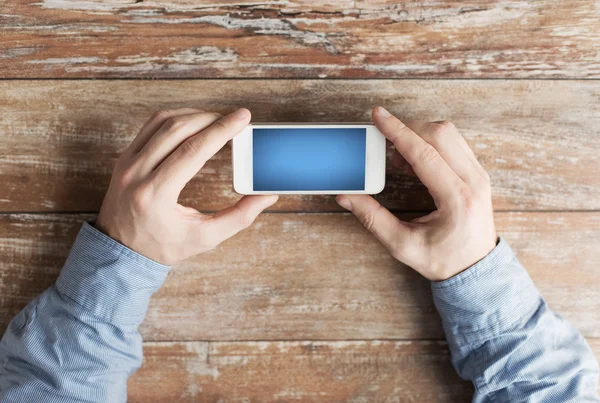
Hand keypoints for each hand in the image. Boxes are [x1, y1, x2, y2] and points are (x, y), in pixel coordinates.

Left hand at [96, 108, 277, 264]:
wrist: (120, 251)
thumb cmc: (162, 246)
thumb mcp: (204, 238)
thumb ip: (239, 217)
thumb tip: (267, 196)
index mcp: (155, 195)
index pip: (193, 150)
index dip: (221, 130)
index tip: (242, 117)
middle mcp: (137, 174)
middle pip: (178, 129)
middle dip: (211, 118)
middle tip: (235, 120)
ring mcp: (127, 163)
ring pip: (163, 121)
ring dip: (194, 115)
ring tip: (217, 120)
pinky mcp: (125, 157)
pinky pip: (151, 126)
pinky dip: (176, 118)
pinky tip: (194, 123)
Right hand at [336, 107, 496, 280]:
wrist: (477, 269)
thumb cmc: (444, 260)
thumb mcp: (403, 245)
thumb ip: (373, 219)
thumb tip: (346, 197)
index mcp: (457, 199)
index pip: (424, 153)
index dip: (397, 132)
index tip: (378, 115)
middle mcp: (473, 181)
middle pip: (440, 134)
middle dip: (407, 129)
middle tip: (383, 142)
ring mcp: (479, 175)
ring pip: (449, 134)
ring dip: (419, 135)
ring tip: (398, 158)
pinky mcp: (477, 173)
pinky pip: (454, 143)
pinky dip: (430, 143)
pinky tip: (414, 161)